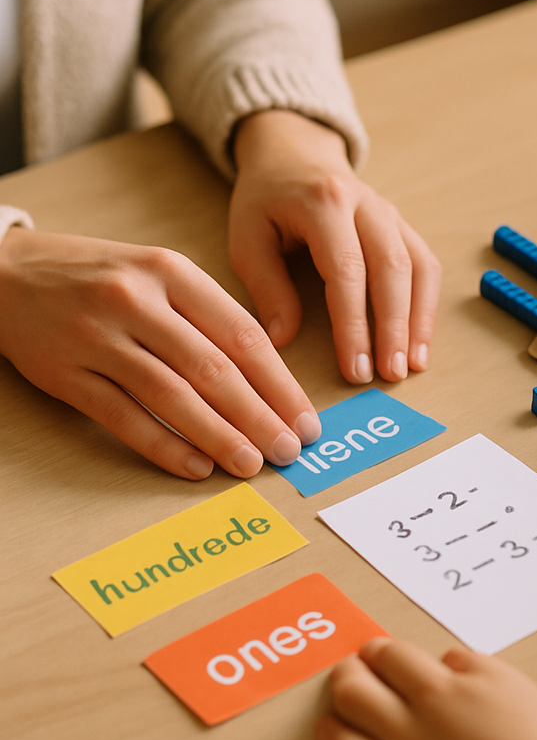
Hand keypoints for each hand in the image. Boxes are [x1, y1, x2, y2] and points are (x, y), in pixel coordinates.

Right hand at [0, 228, 320, 478]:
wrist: (5, 273)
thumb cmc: (101, 277)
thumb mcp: (159, 274)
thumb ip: (208, 316)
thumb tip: (268, 378)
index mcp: (172, 272)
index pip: (241, 334)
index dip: (279, 382)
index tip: (304, 418)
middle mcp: (136, 300)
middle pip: (212, 368)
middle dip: (259, 416)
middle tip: (288, 450)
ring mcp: (97, 337)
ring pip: (171, 396)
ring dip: (218, 435)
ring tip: (251, 463)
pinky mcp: (64, 373)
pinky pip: (122, 416)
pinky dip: (163, 446)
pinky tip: (196, 467)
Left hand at [230, 110, 440, 384]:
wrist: (295, 154)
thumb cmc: (267, 200)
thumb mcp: (248, 237)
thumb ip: (266, 287)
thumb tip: (282, 340)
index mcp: (323, 203)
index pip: (346, 270)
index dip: (354, 324)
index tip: (355, 368)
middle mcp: (366, 205)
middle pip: (391, 270)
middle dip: (394, 327)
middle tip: (390, 374)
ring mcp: (391, 214)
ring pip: (417, 268)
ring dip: (419, 320)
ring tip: (413, 365)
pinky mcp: (403, 226)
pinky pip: (425, 265)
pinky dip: (427, 306)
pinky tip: (421, 341)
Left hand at [317, 638, 536, 739]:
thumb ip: (509, 690)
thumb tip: (484, 681)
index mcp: (481, 677)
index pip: (445, 656)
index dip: (433, 665)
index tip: (429, 672)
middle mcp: (438, 695)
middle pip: (389, 657)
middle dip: (376, 655)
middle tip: (367, 658)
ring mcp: (408, 734)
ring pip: (355, 690)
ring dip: (346, 679)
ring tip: (343, 681)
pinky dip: (330, 730)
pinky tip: (329, 727)